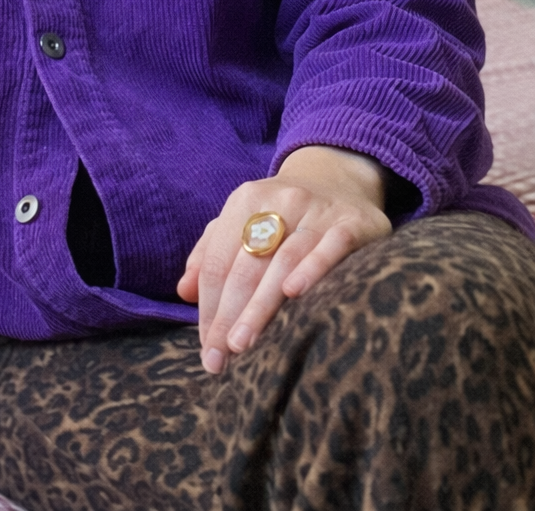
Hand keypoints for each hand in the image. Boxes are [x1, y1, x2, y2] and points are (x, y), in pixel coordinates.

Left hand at [176, 146, 391, 373]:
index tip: (205, 346)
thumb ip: (210, 252)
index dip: (208, 306)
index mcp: (246, 200)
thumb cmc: (282, 212)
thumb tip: (184, 292)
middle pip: (247, 266)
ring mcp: (318, 210)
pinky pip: (332, 247)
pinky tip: (294, 294)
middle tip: (218, 359)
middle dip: (228, 316)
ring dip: (260, 306)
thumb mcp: (242, 219)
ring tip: (243, 344)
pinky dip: (312, 268)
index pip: (219, 261)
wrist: (341, 179)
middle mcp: (280, 201)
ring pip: (284, 261)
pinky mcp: (354, 223)